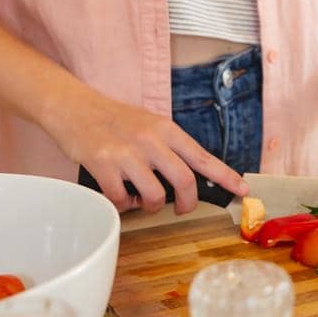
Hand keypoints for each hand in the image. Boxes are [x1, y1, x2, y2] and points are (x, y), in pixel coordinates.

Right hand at [53, 95, 246, 214]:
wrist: (75, 107)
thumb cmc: (114, 120)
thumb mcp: (149, 125)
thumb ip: (169, 147)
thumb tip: (191, 177)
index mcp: (166, 129)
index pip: (203, 156)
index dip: (226, 176)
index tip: (242, 190)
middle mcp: (150, 140)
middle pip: (185, 181)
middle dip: (188, 204)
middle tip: (182, 209)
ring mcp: (127, 153)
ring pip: (154, 196)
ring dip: (150, 206)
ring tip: (141, 198)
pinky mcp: (104, 165)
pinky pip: (122, 200)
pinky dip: (123, 205)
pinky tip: (118, 195)